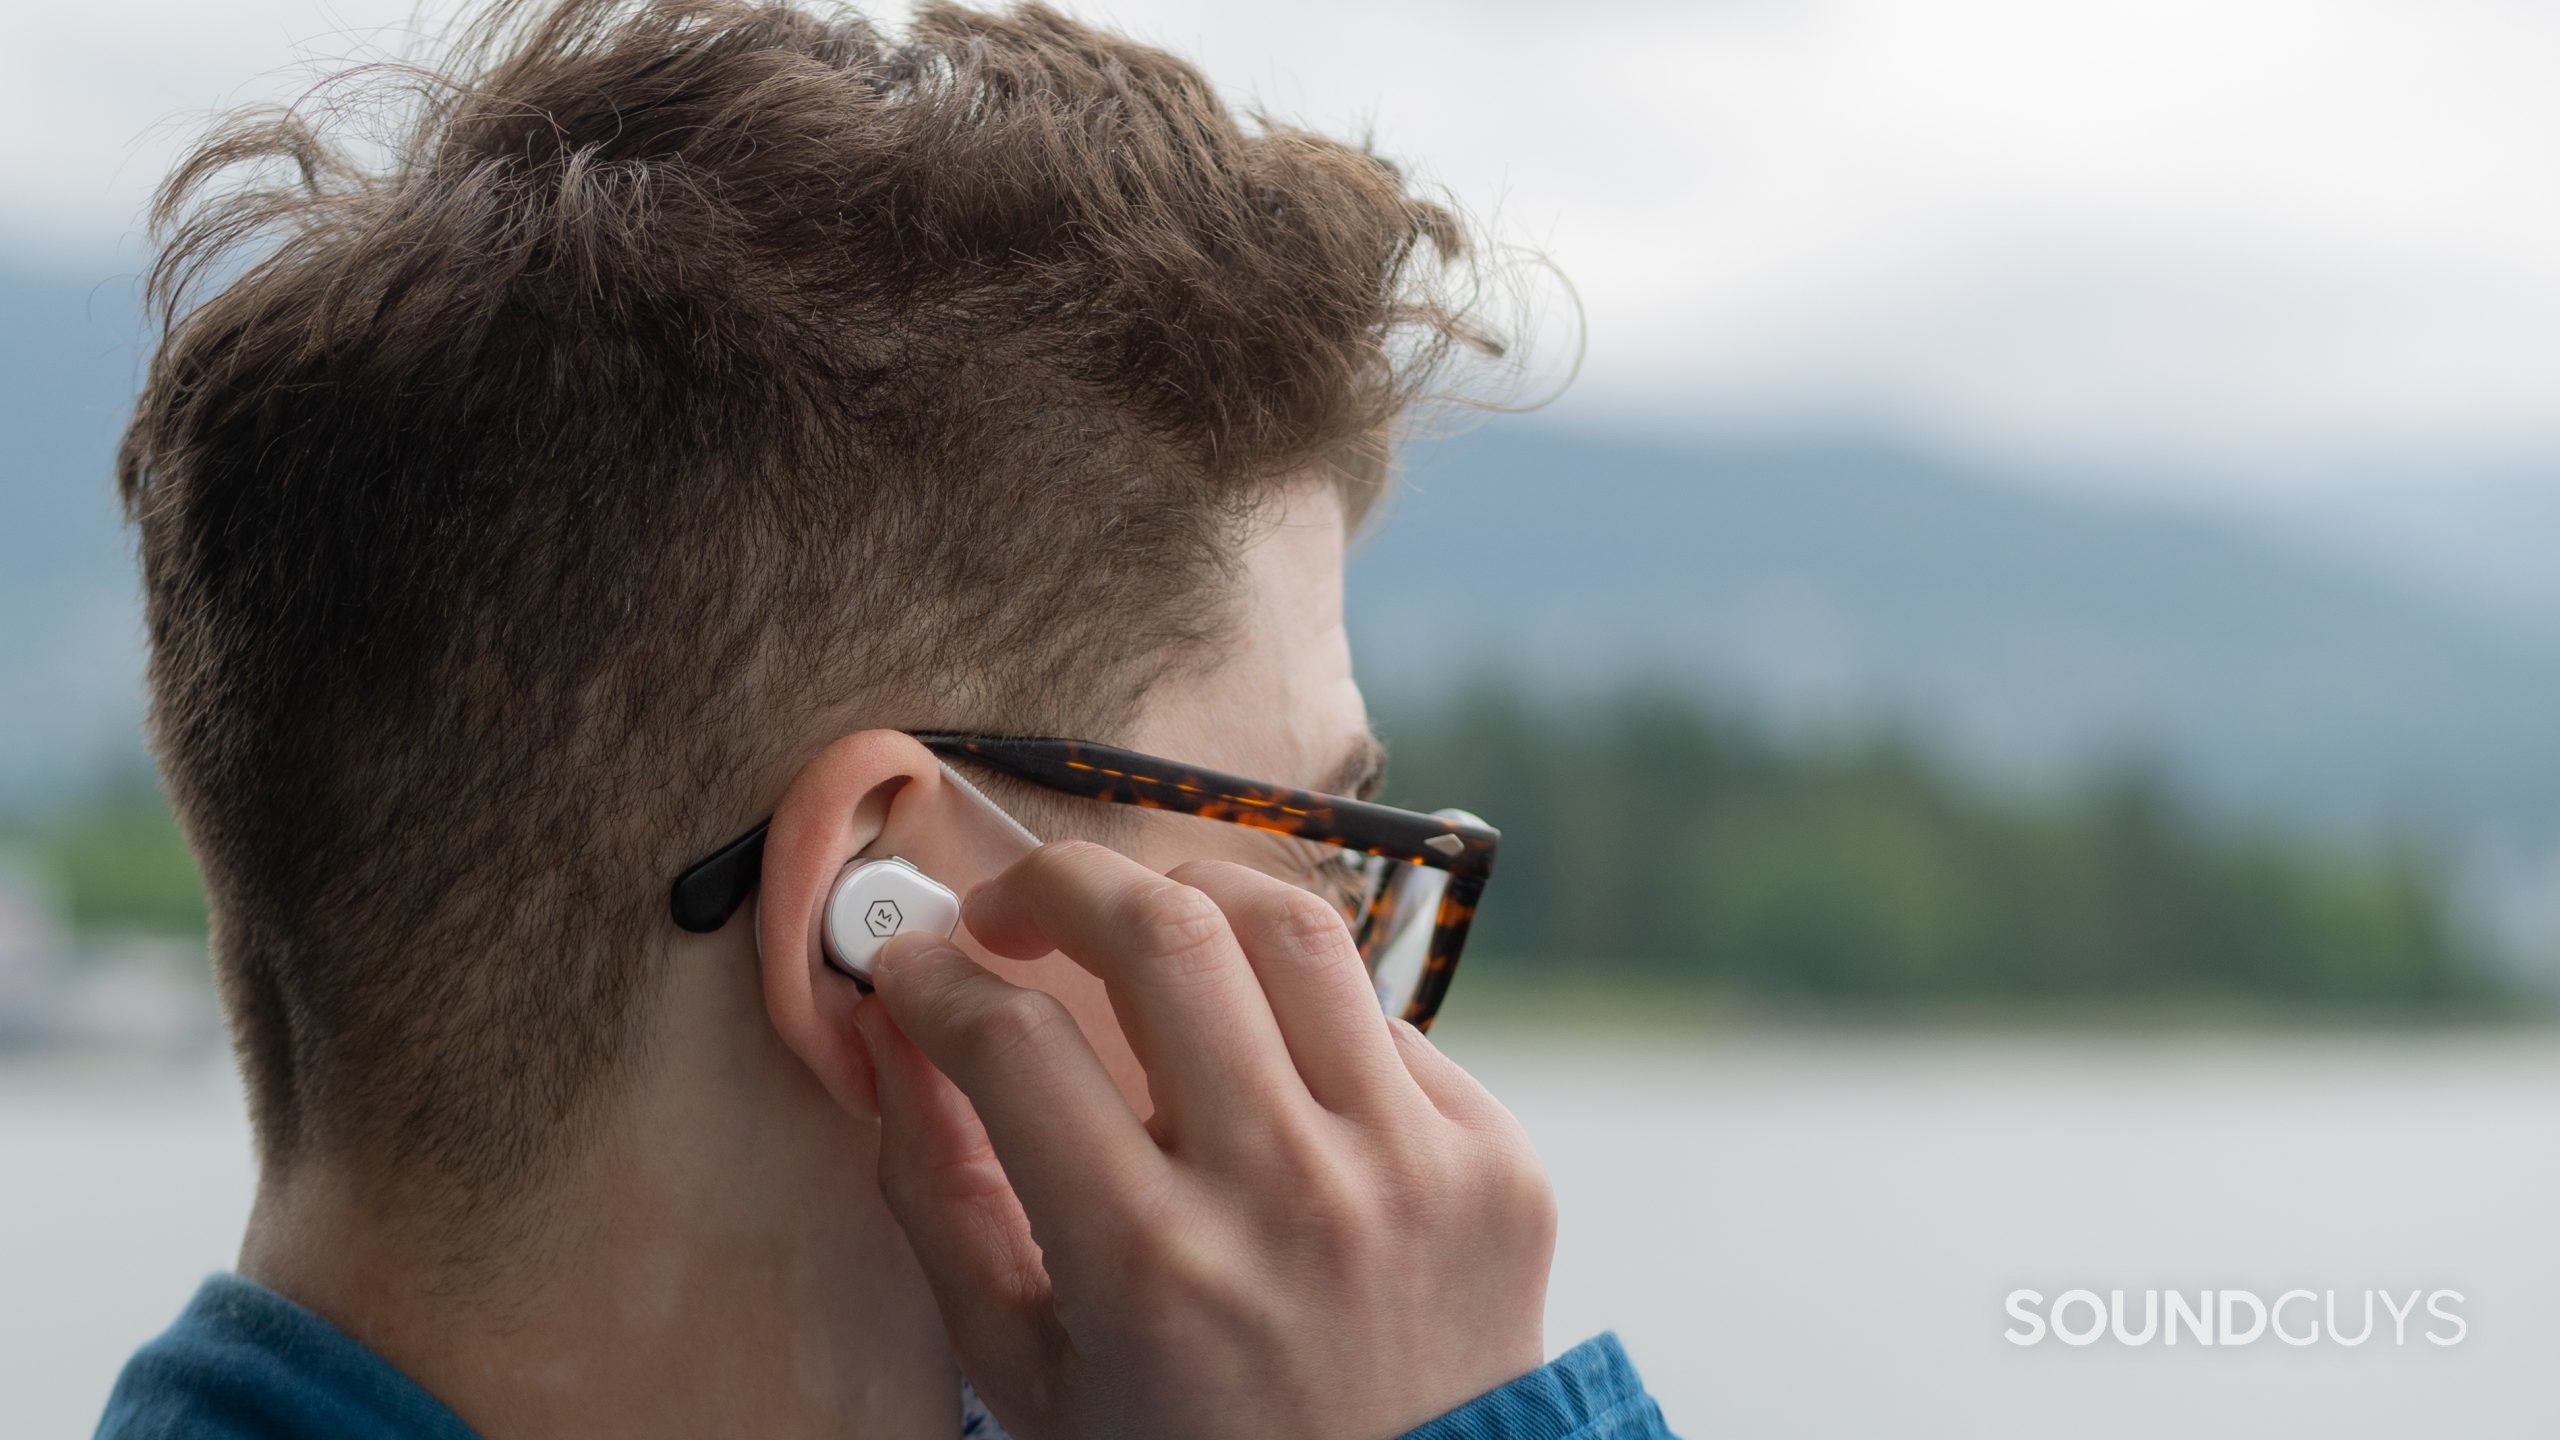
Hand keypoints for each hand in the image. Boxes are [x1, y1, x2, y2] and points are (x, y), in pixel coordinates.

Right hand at [852, 840, 1555, 1439]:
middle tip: (1010, 910)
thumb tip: (895, 1030)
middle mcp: (1288, 1196)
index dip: (936, 978)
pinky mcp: (1493, 1157)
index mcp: (1152, 1267)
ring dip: (1187, 896)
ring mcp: (1409, 1167)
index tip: (915, 966)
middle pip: (1163, 931)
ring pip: (1291, 927)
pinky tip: (1258, 1059)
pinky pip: (1381, 1017)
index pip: (1014, 1041)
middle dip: (1057, 883)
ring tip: (1135, 929)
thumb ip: (942, 1195)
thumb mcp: (1029, 1370)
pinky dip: (1299, 1014)